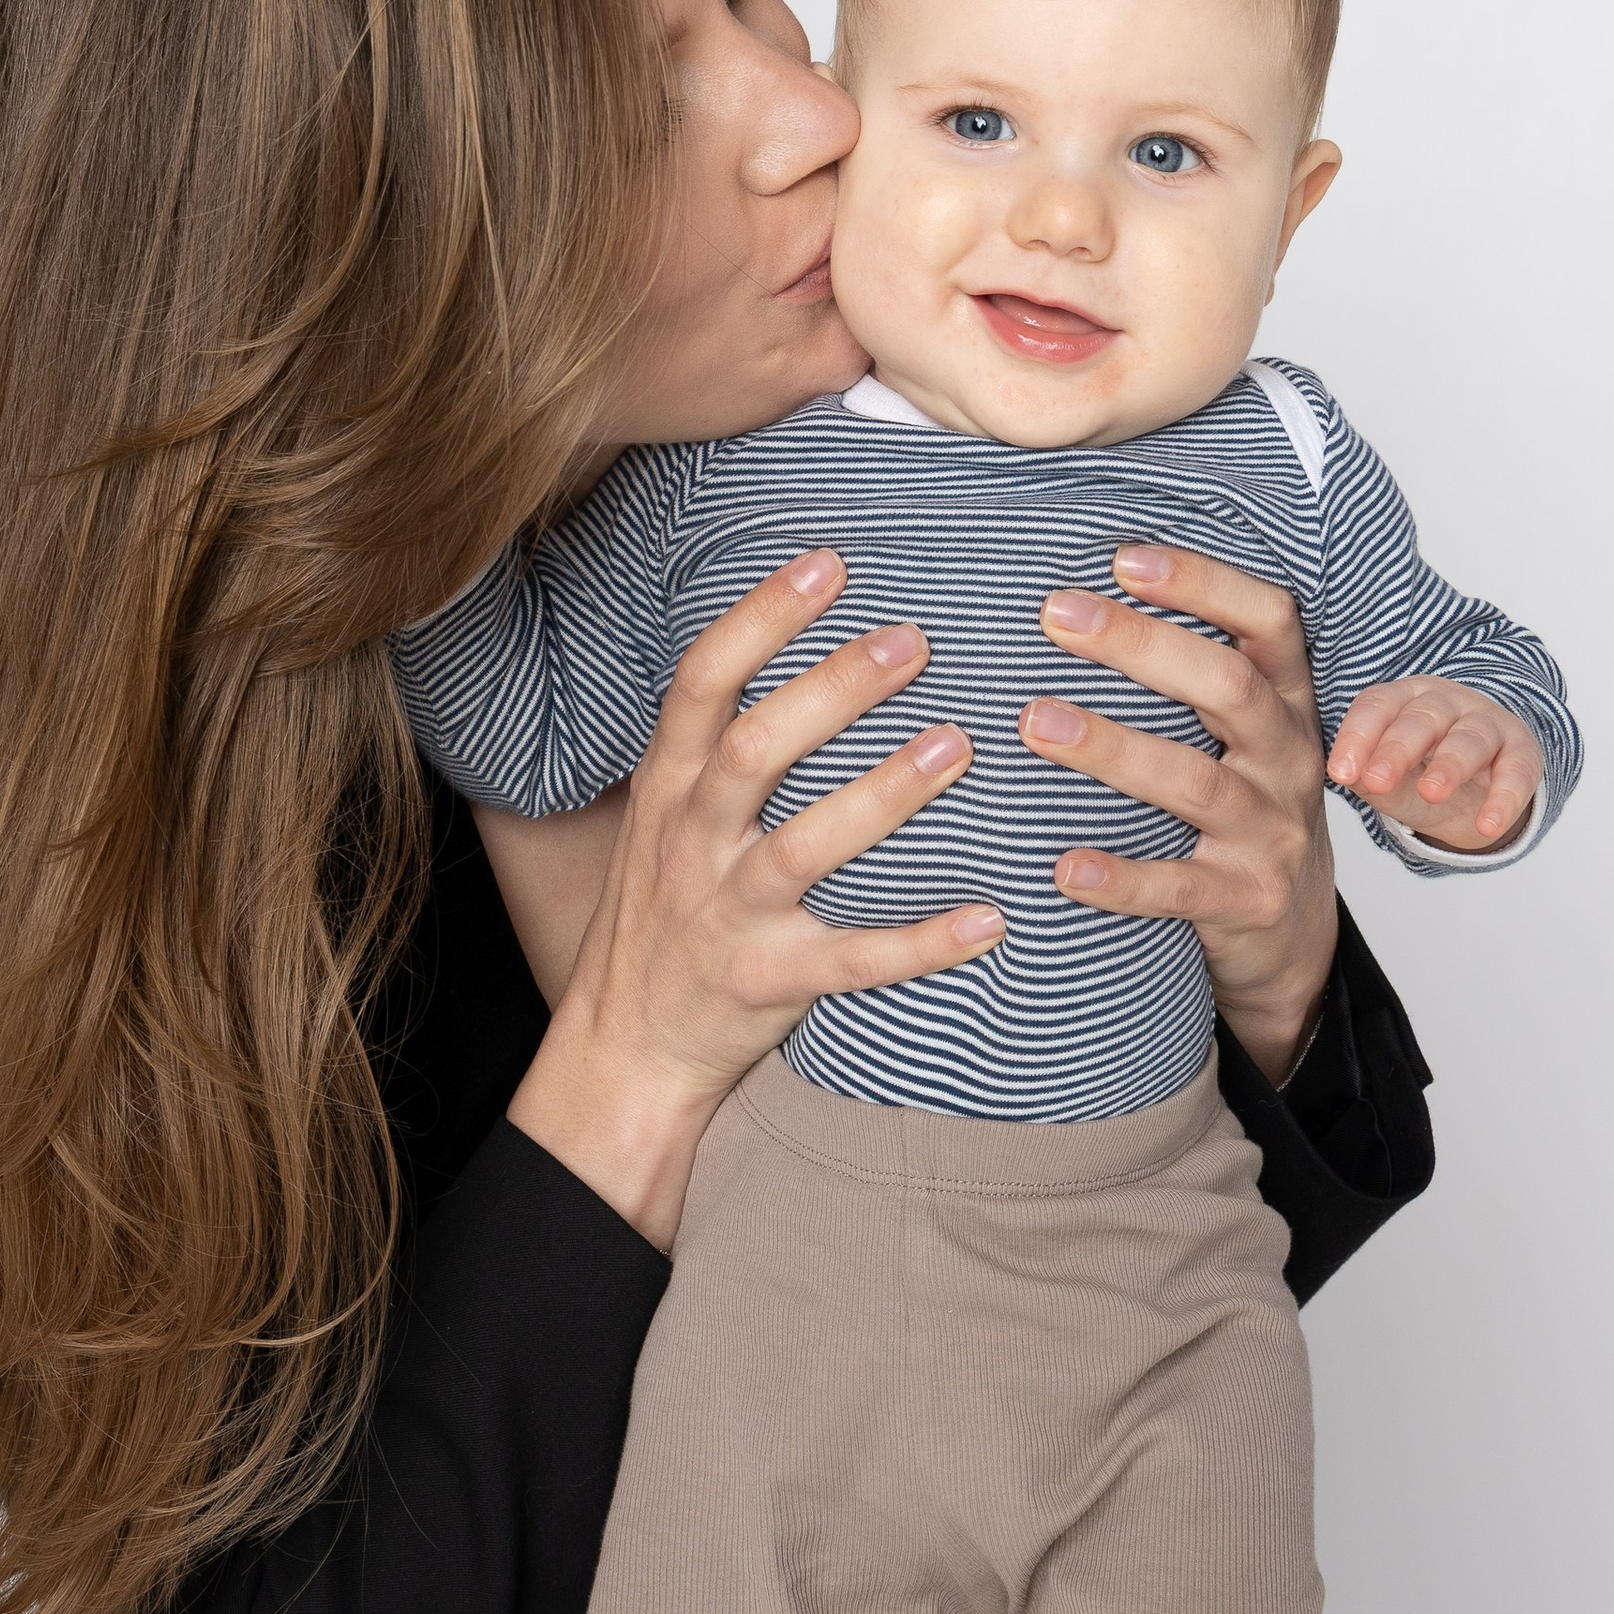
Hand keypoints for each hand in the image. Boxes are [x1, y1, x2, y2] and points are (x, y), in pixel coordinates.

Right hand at [506, 552, 1001, 1246]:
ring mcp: (729, 915)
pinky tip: (988, 919)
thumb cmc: (662, 914)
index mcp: (667, 790)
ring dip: (880, 795)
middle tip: (912, 640)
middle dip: (831, 690)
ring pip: (803, 848)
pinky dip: (920, 943)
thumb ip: (713, 746)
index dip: (760, 618)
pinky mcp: (769, 982)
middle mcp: (692, 843)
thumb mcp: (661, 818)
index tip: (827, 564)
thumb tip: (786, 644)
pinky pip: (852, 960)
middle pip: (755, 749)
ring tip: (955, 745)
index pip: (701, 684)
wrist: (625, 1049)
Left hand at [1017, 541, 1338, 1083]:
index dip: (1203, 583)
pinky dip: (1121, 878)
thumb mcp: (1240, 735)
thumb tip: (1079, 595)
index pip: (1268, 621)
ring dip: (1111, 747)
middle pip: (1227, 685)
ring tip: (1035, 721)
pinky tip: (1064, 867)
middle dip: (1141, 644)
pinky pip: (1178, 887)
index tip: (1124, 559)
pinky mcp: (1248, 900)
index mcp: (1286, 703)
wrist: (1292, 931)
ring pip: (1194, 781)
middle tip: (1056, 614)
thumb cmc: (1243, 806)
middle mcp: (1289, 758)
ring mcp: (1272, 831)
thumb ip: (1190, 675)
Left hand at [1326, 673, 1541, 852]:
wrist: (1476, 791)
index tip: (1341, 773)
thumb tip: (1345, 775)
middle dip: (1398, 748)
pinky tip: (1488, 825)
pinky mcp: (1521, 752)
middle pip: (1423, 717)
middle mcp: (1447, 703)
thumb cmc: (1422, 773)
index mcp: (1405, 699)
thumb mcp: (1390, 778)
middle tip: (1377, 780)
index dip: (1358, 736)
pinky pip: (1516, 771)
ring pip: (1470, 737)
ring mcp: (1487, 723)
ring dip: (1450, 764)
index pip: (1378, 705)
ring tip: (1431, 793)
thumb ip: (1367, 777)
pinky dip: (1504, 799)